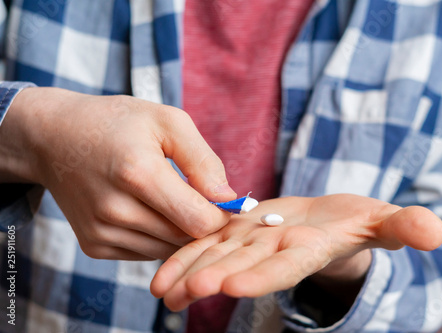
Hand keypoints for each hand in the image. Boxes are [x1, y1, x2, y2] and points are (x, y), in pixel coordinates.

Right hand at [0, 87, 235, 259]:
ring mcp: (101, 231)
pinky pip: (146, 253)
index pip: (199, 221)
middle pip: (185, 238)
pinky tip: (148, 210)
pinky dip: (156, 237)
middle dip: (202, 223)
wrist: (54, 137)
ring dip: (179, 231)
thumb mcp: (167, 121)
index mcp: (138, 173)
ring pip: (167, 250)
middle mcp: (116, 209)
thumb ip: (203, 160)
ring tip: (172, 201)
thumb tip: (228, 199)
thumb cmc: (117, 123)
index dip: (220, 215)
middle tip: (199, 198)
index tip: (223, 202)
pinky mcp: (94, 245)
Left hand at [150, 194, 441, 310]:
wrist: (326, 222)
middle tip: (183, 292)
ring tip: (160, 290)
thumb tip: (435, 231)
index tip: (232, 286)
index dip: (262, 276)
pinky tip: (161, 271)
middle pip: (243, 264)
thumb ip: (403, 227)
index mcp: (308, 248)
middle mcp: (276, 249)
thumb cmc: (359, 222)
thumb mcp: (383, 221)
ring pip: (218, 254)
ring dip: (189, 270)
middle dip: (214, 277)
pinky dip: (186, 253)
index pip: (285, 266)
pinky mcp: (239, 229)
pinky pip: (210, 239)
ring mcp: (254, 241)